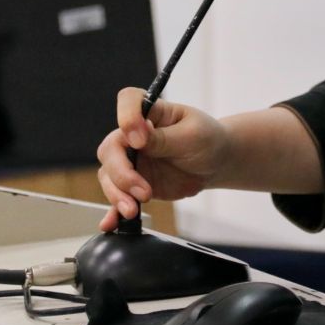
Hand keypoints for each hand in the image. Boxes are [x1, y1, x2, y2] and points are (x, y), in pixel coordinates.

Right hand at [94, 87, 229, 230]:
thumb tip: (137, 137)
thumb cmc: (207, 140)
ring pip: (108, 175)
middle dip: (122, 173)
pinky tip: (111, 223)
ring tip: (135, 210)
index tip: (138, 140)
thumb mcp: (193, 135)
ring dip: (118, 194)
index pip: (129, 101)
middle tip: (144, 192)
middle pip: (110, 148)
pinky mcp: (133, 183)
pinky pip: (117, 196)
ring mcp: (132, 160)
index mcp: (151, 112)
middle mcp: (134, 135)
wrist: (216, 163)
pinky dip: (112, 211)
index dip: (127, 117)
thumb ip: (164, 138)